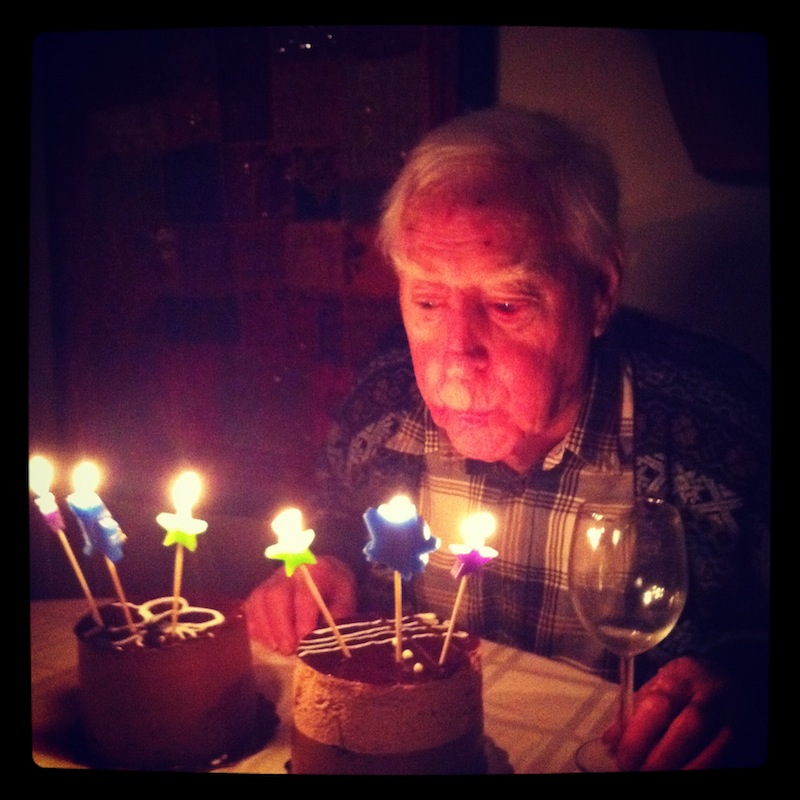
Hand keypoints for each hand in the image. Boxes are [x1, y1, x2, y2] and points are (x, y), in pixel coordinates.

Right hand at [245, 555, 356, 654]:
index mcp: (316, 569)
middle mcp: (290, 571)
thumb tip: (329, 641)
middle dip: (280, 625)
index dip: (303, 617)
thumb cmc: (335, 590)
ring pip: (259, 600)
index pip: (305, 592)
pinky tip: (266, 642)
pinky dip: (255, 627)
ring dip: (265, 628)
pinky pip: (250, 607)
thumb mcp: (345, 600)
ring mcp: (272, 580)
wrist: (324, 572)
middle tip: (288, 649)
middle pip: (276, 595)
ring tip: (276, 648)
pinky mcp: (260, 591)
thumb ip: (338, 618)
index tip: (304, 639)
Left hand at [602, 656, 749, 769]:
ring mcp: (732, 720)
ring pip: (710, 753)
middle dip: (659, 758)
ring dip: (679, 770)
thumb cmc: (684, 687)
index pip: (659, 704)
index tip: (622, 758)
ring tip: (655, 777)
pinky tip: (679, 773)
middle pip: (687, 729)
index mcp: (681, 676)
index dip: (639, 736)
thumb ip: (634, 713)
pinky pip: (720, 763)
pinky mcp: (743, 741)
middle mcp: (711, 695)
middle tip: (637, 771)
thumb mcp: (657, 688)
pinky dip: (697, 770)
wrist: (728, 681)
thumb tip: (611, 742)